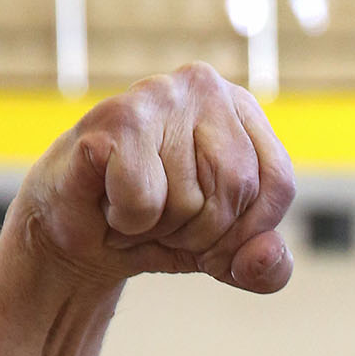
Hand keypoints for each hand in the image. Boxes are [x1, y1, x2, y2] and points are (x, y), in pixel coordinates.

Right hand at [12, 63, 296, 295]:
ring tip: (136, 206)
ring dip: (161, 227)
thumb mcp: (226, 255)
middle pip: (237, 188)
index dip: (247, 230)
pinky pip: (145, 200)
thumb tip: (267, 258)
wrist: (76, 235)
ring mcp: (157, 95)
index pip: (278, 184)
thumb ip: (267, 268)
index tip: (212, 234)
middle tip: (166, 221)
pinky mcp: (112, 119)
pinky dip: (129, 221)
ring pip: (190, 199)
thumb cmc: (159, 229)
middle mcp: (204, 87)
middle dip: (203, 231)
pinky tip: (110, 201)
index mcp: (241, 109)